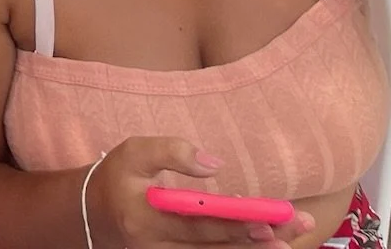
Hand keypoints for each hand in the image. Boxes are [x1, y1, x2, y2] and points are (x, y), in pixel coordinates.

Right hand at [85, 137, 314, 245]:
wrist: (93, 216)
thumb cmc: (118, 178)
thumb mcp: (133, 152)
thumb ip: (171, 151)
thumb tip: (214, 163)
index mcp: (145, 218)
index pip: (198, 224)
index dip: (235, 224)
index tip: (271, 220)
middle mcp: (157, 248)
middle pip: (216, 248)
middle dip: (260, 239)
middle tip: (298, 226)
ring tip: (292, 241)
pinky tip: (263, 247)